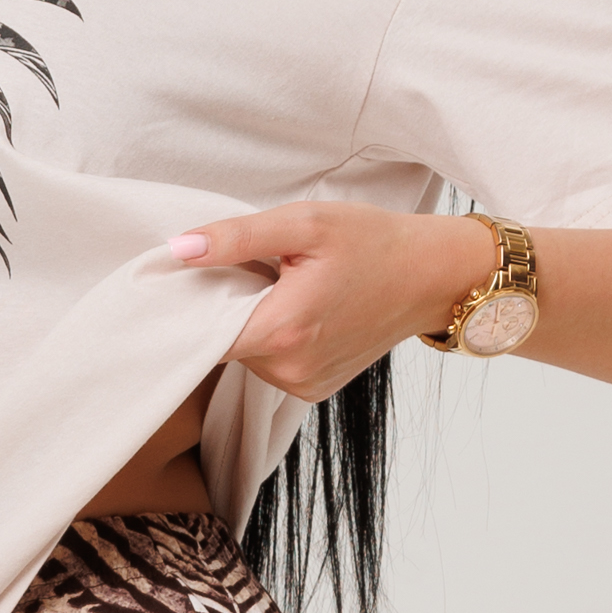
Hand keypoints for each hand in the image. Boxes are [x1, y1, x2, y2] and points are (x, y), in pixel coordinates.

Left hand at [171, 199, 494, 401]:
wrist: (433, 276)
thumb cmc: (373, 242)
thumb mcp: (304, 223)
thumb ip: (237, 238)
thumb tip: (178, 250)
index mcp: (282, 330)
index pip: (201, 334)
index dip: (189, 306)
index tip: (190, 280)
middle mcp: (288, 370)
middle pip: (223, 343)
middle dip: (227, 306)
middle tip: (257, 269)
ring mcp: (302, 385)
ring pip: (246, 354)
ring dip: (252, 322)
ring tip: (285, 288)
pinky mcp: (313, 389)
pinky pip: (272, 364)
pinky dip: (275, 338)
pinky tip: (302, 311)